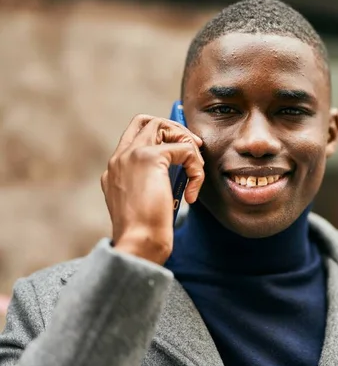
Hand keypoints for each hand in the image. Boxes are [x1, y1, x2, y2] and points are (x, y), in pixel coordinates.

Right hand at [100, 114, 203, 264]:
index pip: (135, 136)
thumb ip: (150, 184)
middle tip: (194, 149)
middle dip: (175, 130)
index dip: (162, 136)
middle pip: (147, 121)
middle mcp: (119, 158)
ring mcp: (131, 155)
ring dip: (187, 145)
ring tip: (195, 172)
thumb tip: (178, 174)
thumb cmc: (145, 233)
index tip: (183, 151)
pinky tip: (192, 192)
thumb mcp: (143, 204)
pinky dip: (196, 167)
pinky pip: (184, 149)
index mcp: (114, 170)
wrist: (139, 243)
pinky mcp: (150, 158)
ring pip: (163, 126)